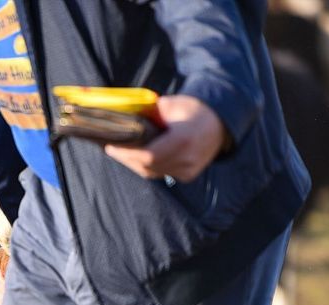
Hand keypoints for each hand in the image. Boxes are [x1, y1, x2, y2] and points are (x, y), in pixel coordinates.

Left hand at [103, 95, 227, 182]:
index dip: (127, 153)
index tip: (110, 146)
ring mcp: (189, 170)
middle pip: (147, 166)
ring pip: (152, 172)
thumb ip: (149, 114)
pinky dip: (147, 166)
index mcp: (183, 139)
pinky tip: (136, 157)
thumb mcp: (170, 104)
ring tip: (121, 152)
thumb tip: (124, 119)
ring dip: (134, 163)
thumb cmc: (191, 109)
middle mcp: (187, 158)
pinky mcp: (188, 175)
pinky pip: (160, 173)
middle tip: (111, 148)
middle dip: (126, 158)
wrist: (218, 122)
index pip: (149, 155)